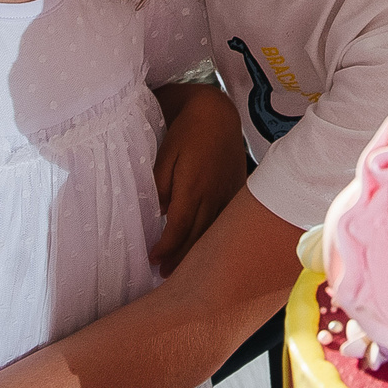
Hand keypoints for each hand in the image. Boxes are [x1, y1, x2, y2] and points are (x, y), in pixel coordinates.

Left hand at [151, 82, 248, 272]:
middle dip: (180, 257)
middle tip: (165, 274)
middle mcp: (214, 195)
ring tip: (182, 268)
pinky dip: (213, 236)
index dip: (166, 248)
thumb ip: (161, 185)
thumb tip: (160, 212)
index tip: (152, 259)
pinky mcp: (236, 191)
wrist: (218, 114)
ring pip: (213, 231)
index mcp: (194, 187)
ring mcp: (228, 194)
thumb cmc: (186, 132)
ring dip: (197, 251)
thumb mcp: (165, 155)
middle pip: (197, 236)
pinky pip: (225, 221)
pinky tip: (206, 246)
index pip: (179, 228)